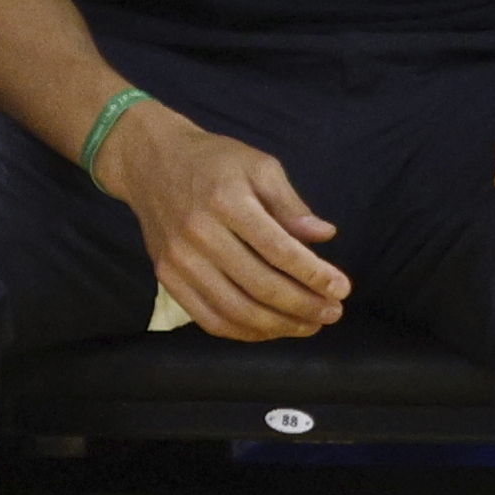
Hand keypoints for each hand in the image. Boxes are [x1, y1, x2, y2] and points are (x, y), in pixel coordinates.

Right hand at [97, 95, 352, 339]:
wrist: (152, 163)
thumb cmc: (214, 162)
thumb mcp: (259, 166)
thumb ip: (291, 204)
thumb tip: (324, 236)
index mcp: (228, 201)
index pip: (280, 250)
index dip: (315, 275)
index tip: (342, 289)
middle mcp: (200, 233)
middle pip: (260, 286)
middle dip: (304, 306)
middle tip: (332, 313)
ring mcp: (179, 260)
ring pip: (236, 310)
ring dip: (279, 326)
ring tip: (309, 325)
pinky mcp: (166, 277)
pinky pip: (209, 319)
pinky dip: (244, 332)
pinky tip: (271, 328)